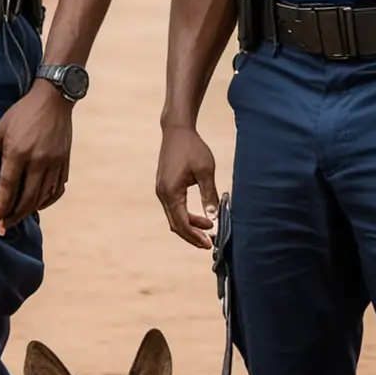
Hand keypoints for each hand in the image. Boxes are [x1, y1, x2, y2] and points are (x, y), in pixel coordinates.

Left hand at [0, 81, 72, 232]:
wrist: (54, 99)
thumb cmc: (22, 113)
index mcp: (19, 152)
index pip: (8, 187)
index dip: (0, 206)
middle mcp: (38, 161)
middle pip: (26, 198)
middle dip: (14, 215)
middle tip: (3, 226)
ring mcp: (54, 163)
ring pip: (42, 197)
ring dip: (29, 211)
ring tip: (17, 218)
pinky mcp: (65, 163)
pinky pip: (57, 190)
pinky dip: (46, 201)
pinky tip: (37, 205)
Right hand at [155, 125, 218, 247]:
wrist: (176, 131)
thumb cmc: (192, 148)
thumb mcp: (205, 171)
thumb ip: (209, 195)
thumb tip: (214, 217)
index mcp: (171, 191)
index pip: (182, 222)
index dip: (195, 236)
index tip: (209, 244)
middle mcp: (162, 193)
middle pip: (175, 224)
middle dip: (192, 235)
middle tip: (209, 243)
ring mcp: (161, 191)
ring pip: (174, 217)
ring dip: (190, 226)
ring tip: (209, 229)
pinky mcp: (164, 187)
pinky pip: (173, 208)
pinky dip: (185, 216)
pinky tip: (200, 218)